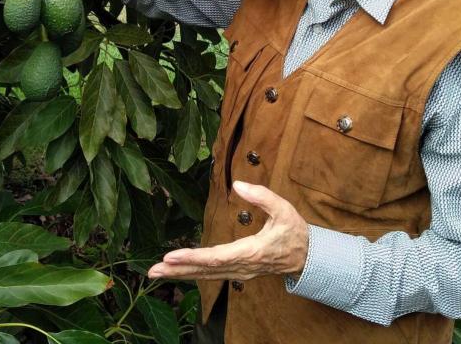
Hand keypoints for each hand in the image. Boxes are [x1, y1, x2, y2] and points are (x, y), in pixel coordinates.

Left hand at [147, 181, 308, 280]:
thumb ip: (262, 196)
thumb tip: (239, 184)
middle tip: (153, 270)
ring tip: (155, 272)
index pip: (218, 257)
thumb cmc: (294, 231)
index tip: (172, 256)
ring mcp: (240, 271)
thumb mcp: (284, 209)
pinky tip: (176, 271)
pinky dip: (192, 273)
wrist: (307, 256)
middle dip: (178, 270)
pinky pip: (211, 274)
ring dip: (181, 274)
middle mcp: (243, 266)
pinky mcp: (238, 271)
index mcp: (252, 251)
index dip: (194, 257)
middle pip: (206, 270)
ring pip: (206, 275)